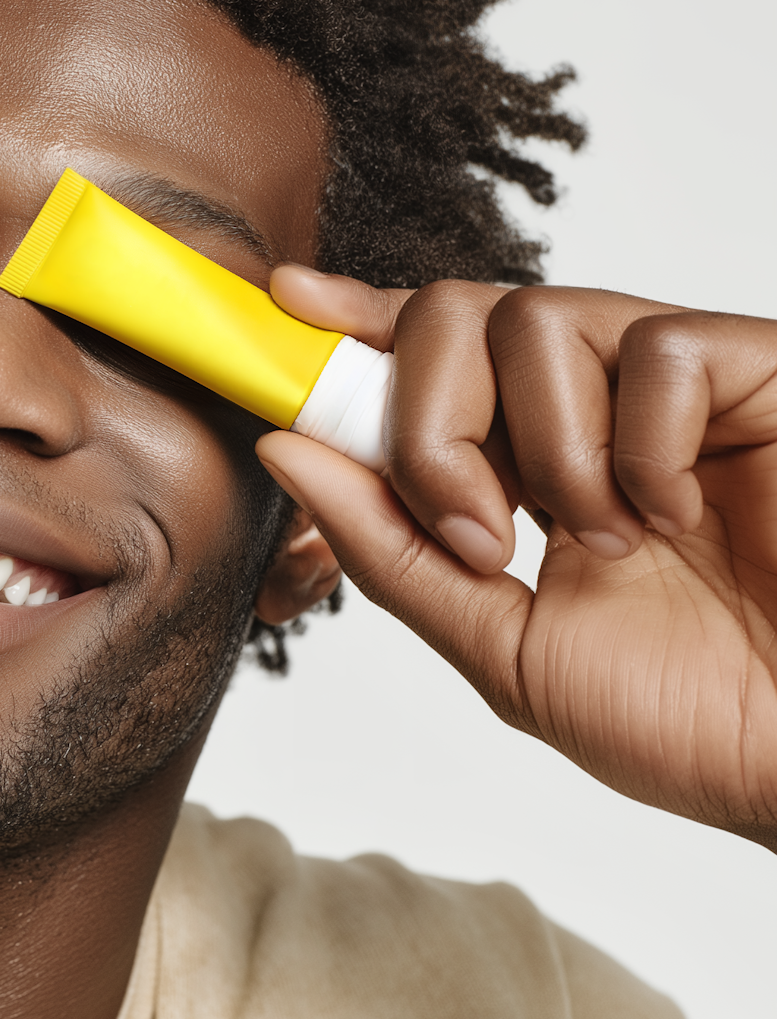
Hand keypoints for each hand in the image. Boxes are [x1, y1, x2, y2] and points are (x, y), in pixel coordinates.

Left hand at [255, 269, 776, 851]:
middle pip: (453, 317)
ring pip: (538, 319)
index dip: (357, 322)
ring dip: (546, 451)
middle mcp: (586, 409)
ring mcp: (668, 389)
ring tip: (610, 541)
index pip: (423, 357)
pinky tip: (679, 512)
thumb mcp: (503, 645)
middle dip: (430, 427)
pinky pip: (660, 348)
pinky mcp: (756, 373)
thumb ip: (393, 551)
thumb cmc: (687, 716)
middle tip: (481, 536)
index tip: (290, 302)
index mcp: (521, 465)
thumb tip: (289, 450)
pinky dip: (647, 444)